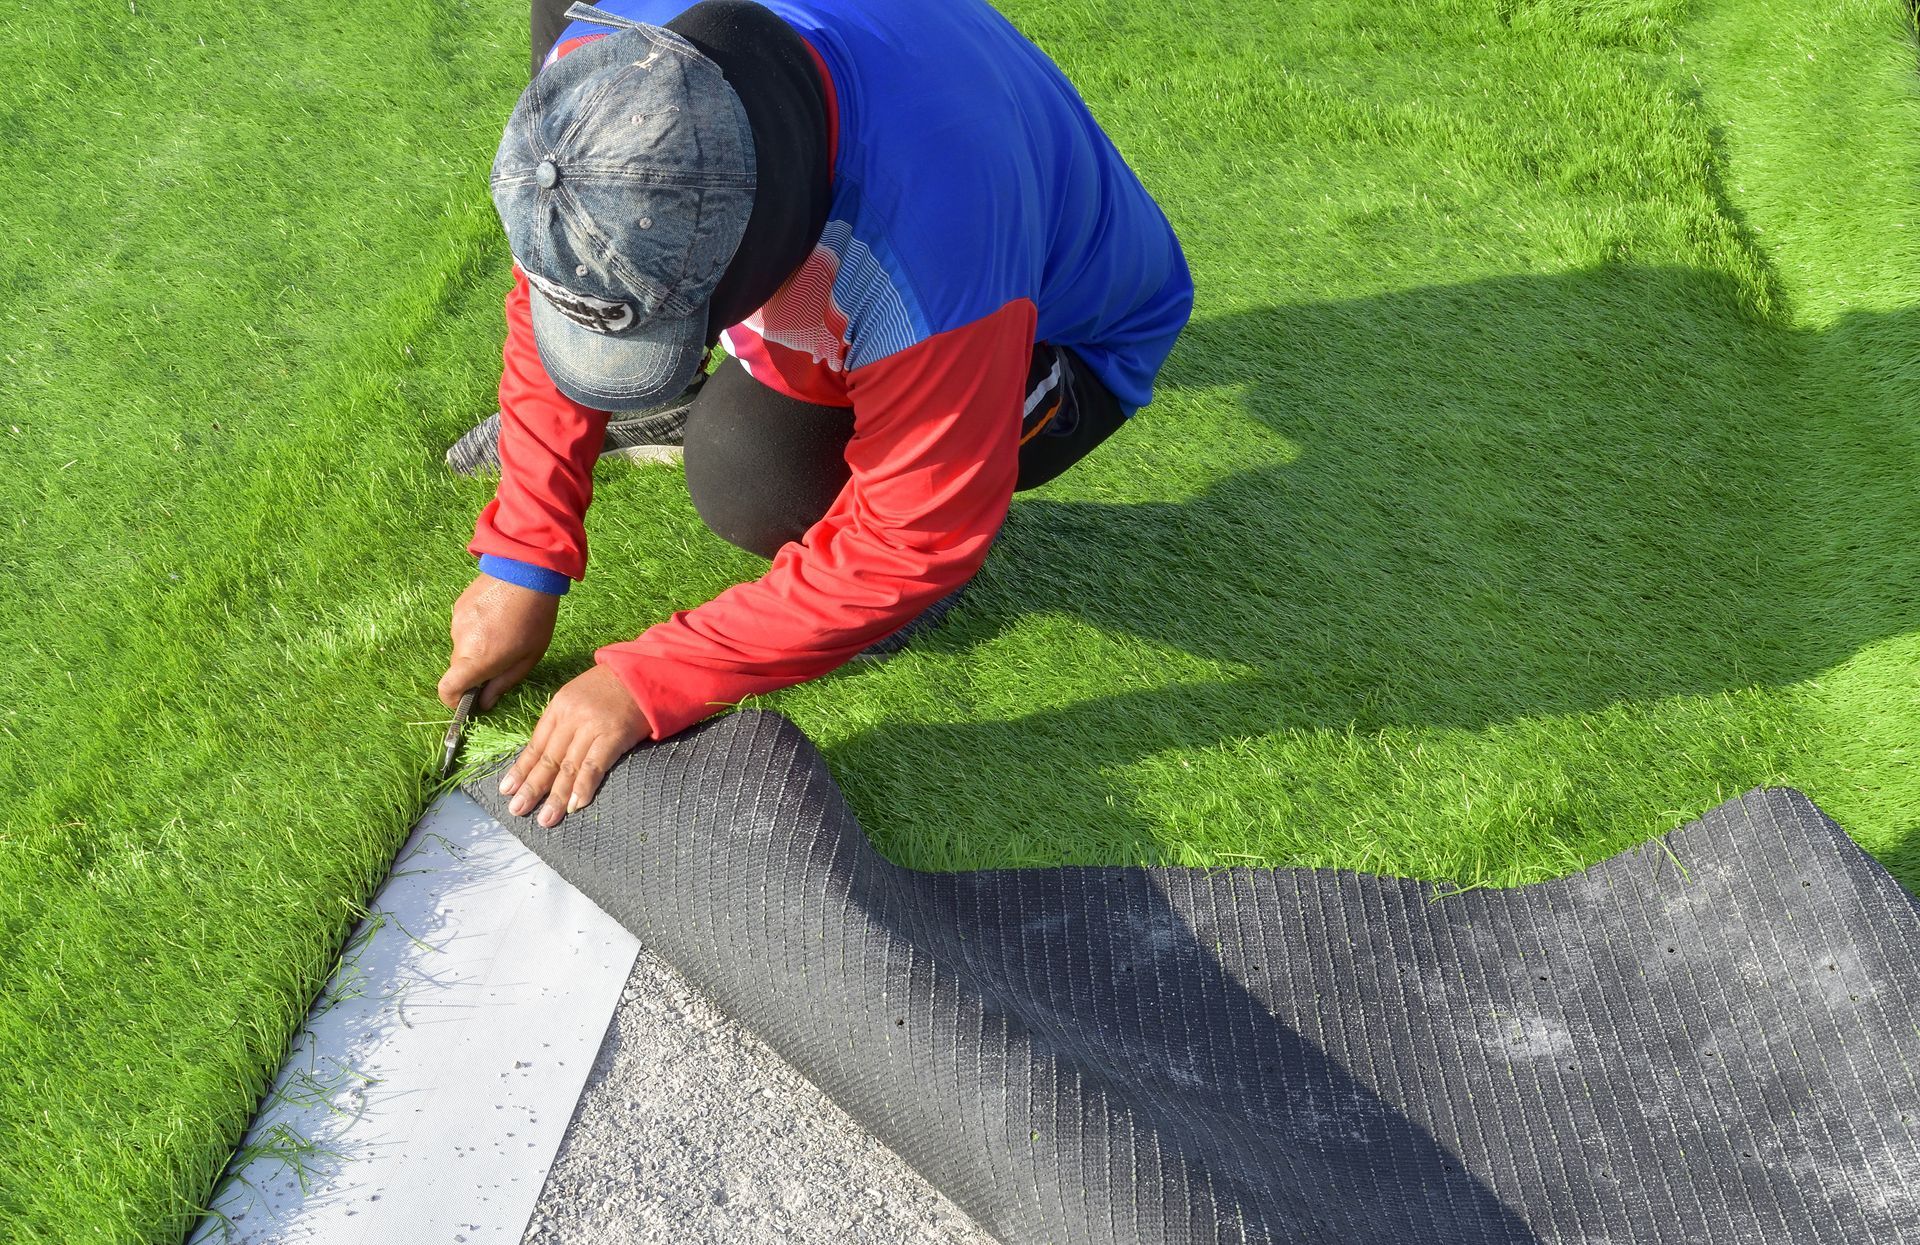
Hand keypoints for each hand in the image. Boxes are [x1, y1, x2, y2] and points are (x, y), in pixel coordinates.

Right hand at [439, 573, 559, 711]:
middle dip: (475, 671)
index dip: (453, 700)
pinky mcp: (458, 606)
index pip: (447, 689)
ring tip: (504, 631)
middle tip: (502, 659)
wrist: (526, 570)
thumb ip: (503, 682)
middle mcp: (460, 642)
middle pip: (458, 668)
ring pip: (462, 647)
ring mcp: (456, 622)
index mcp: (477, 659)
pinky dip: (476, 630)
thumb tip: (484, 702)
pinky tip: (497, 616)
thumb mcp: (529, 657)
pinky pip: (463, 628)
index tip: (467, 700)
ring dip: (477, 648)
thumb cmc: (535, 618)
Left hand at [499, 664, 650, 826]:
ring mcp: (592, 726)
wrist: (646, 673)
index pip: (536, 744)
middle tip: (518, 810)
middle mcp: (571, 717)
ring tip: (545, 818)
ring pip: (569, 766)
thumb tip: (550, 756)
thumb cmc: (614, 688)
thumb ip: (565, 722)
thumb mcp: (580, 696)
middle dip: (532, 787)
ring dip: (555, 796)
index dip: (521, 769)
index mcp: (559, 707)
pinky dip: (583, 787)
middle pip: (548, 758)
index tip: (506, 790)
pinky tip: (574, 805)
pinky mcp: (614, 734)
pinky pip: (595, 765)